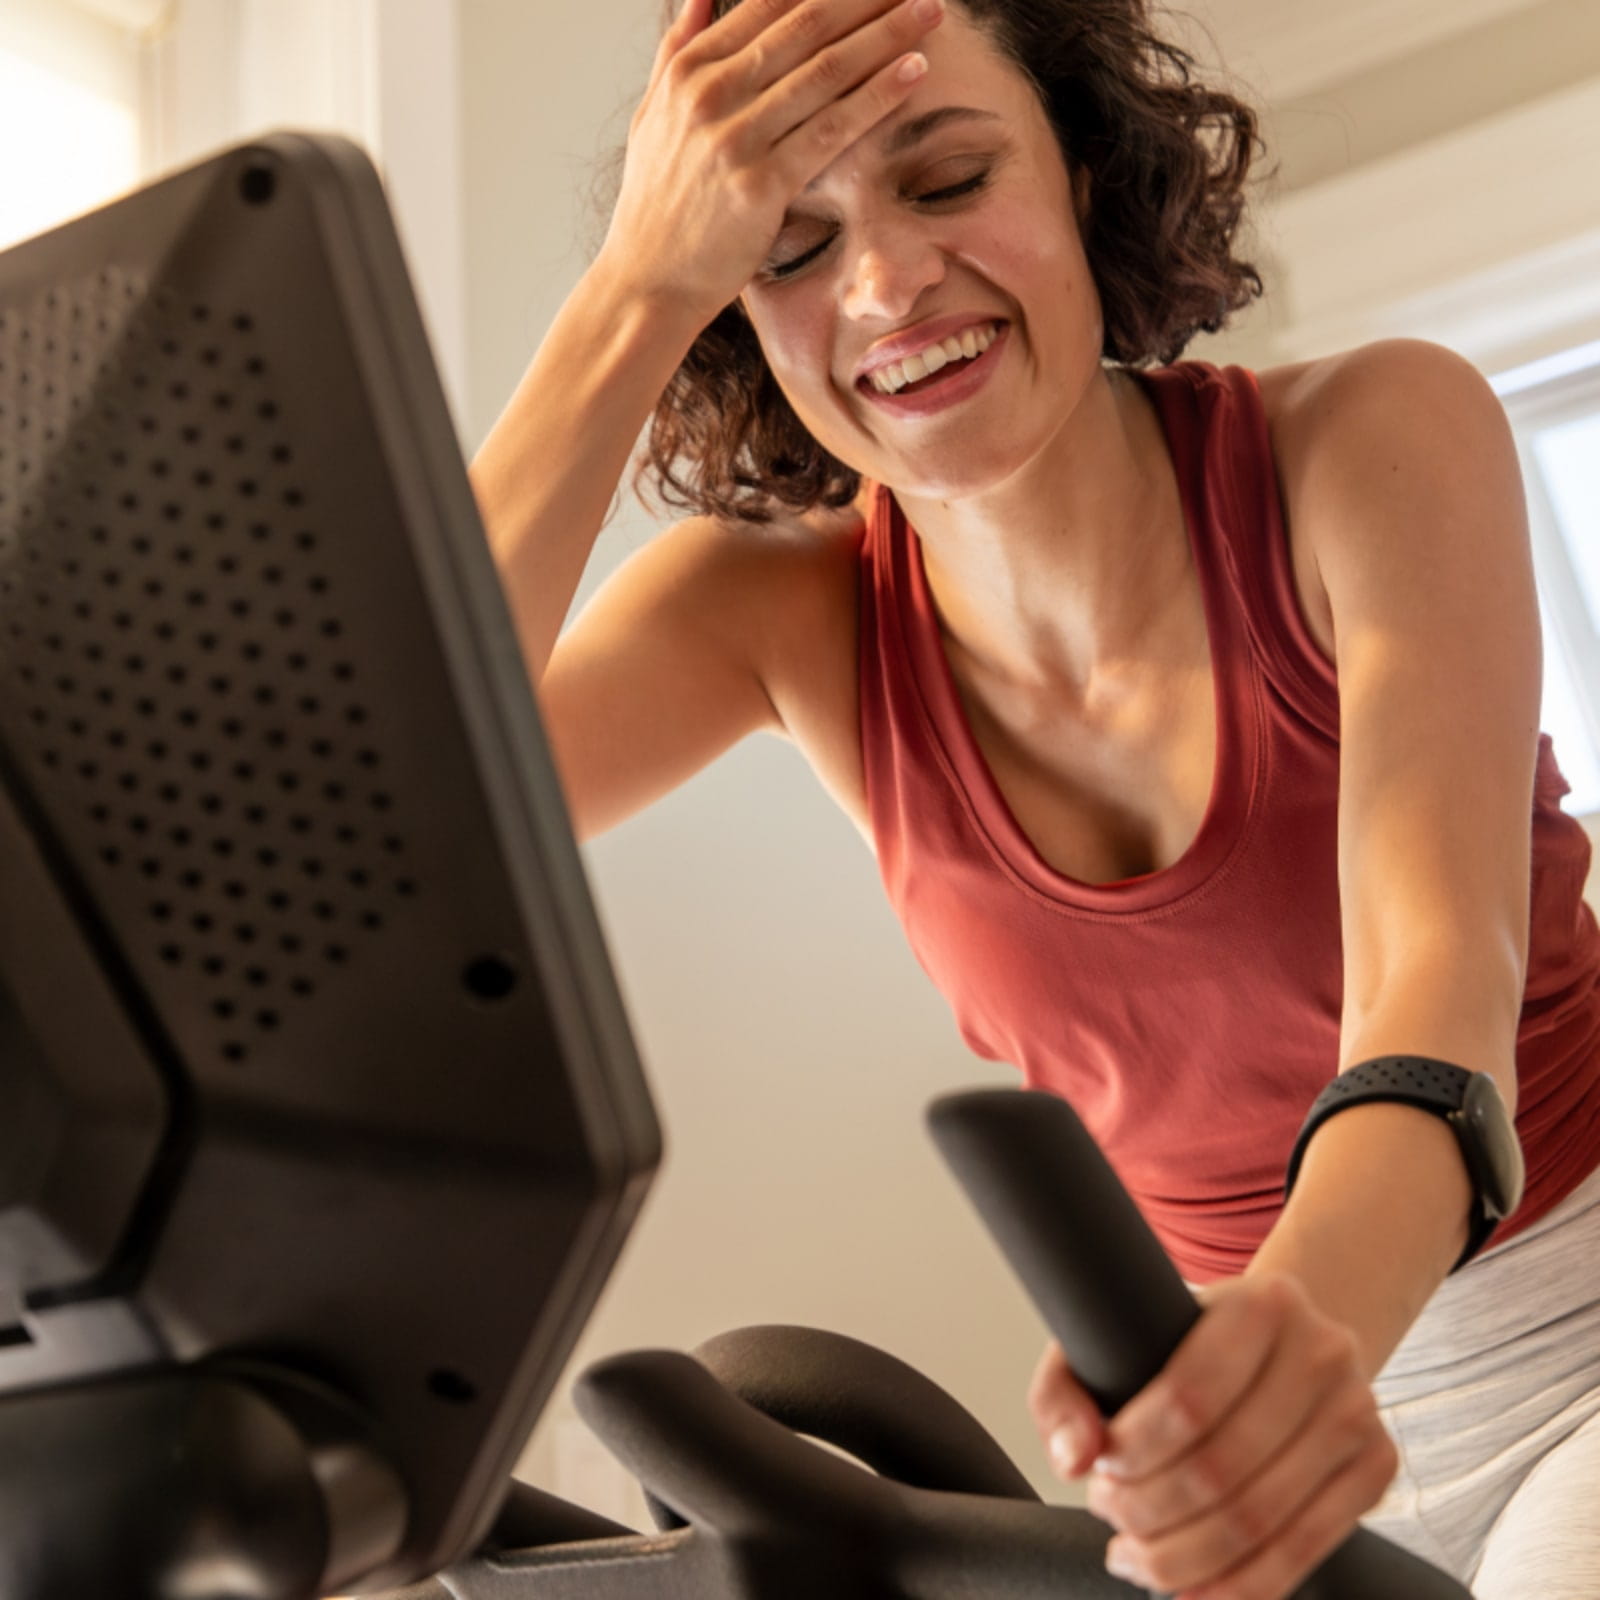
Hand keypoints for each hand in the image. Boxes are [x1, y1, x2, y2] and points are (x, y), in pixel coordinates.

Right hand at [596, 0, 942, 321]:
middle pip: (805, 26)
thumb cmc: (656, 206)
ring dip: (887, 35)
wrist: (647, 283)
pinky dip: (877, 96)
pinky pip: (831, 130)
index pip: (767, 3)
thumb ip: (677, 51)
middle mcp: (710, 95)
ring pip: (826, 71)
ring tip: (931, 12)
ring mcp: (735, 139)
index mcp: (688, 70)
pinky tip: (914, 71)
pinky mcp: (761, 185)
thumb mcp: (652, 116)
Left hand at [1029, 1273, 1399, 1599]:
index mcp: (1262, 1302)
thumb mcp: (1119, 1335)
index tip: (1099, 1470)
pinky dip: (1239, 1587)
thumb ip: (1067, 1391)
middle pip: (1220, 1470)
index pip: (1187, 1399)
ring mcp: (1358, 1410)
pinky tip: (1191, 1589)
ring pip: (1260, 1521)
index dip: (1132, 1453)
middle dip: (1148, 1513)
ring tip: (1137, 1556)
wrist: (1282, 1340)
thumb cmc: (1189, 1341)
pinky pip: (1304, 1550)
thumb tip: (1074, 1459)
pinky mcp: (1377, 1466)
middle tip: (1110, 1517)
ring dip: (1183, 1559)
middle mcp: (1322, 1350)